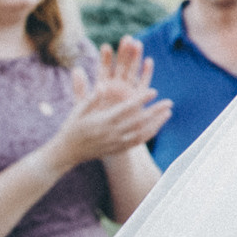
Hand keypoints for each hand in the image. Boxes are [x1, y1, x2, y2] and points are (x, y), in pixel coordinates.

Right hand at [46, 38, 171, 169]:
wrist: (66, 152)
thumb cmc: (72, 127)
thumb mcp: (78, 110)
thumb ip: (91, 98)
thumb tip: (103, 84)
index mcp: (103, 121)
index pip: (126, 109)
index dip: (141, 100)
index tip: (153, 92)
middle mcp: (112, 133)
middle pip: (139, 121)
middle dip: (155, 111)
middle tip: (169, 101)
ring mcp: (116, 142)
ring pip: (141, 133)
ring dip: (156, 122)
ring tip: (168, 112)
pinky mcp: (118, 149)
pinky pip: (138, 142)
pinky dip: (149, 134)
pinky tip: (158, 126)